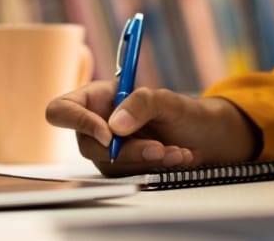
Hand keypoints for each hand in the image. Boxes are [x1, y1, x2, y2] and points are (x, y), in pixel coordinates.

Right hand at [45, 81, 260, 177]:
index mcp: (98, 98)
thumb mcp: (168, 100)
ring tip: (176, 151)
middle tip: (157, 147)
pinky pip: (129, 175)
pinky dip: (154, 169)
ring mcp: (110, 150)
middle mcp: (98, 124)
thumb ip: (141, 103)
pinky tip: (177, 157)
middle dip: (125, 150)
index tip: (109, 134)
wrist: (210, 138)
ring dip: (145, 160)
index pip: (63, 109)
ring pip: (109, 165)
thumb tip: (114, 126)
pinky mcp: (125, 169)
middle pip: (87, 144)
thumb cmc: (187, 112)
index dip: (77, 122)